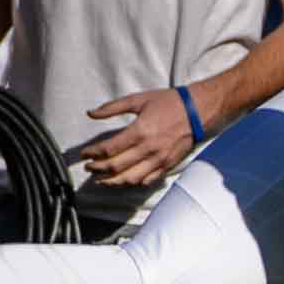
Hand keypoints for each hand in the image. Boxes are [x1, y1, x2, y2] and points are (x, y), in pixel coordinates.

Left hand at [81, 86, 202, 187]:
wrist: (198, 112)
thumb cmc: (169, 103)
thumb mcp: (138, 99)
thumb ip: (112, 107)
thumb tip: (91, 113)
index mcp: (140, 131)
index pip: (109, 149)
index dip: (93, 154)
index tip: (84, 154)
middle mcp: (149, 149)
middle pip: (116, 166)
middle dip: (98, 169)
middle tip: (89, 168)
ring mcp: (159, 160)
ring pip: (130, 179)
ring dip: (112, 182)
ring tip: (101, 180)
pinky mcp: (167, 166)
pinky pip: (147, 181)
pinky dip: (133, 184)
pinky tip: (124, 181)